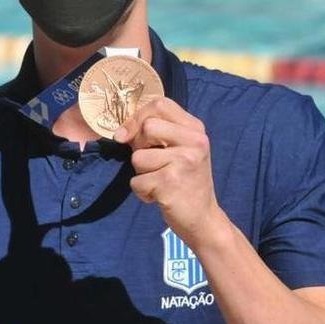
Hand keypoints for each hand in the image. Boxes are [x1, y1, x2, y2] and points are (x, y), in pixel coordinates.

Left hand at [113, 97, 224, 250]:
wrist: (203, 219)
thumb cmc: (186, 182)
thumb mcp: (181, 150)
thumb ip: (159, 133)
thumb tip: (121, 133)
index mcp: (196, 129)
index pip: (160, 104)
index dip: (138, 117)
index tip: (128, 135)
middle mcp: (195, 141)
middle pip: (147, 126)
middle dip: (138, 146)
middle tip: (150, 163)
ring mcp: (184, 161)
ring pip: (138, 157)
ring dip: (141, 173)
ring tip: (159, 182)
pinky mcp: (171, 182)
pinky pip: (137, 181)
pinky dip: (142, 192)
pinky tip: (159, 196)